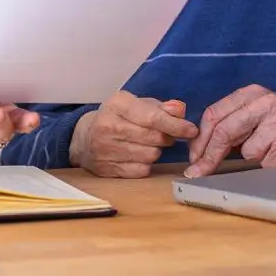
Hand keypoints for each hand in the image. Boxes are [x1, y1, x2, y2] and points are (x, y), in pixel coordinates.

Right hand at [69, 90, 197, 177]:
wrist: (83, 137)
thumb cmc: (116, 117)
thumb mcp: (136, 104)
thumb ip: (161, 107)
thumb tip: (180, 110)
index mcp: (117, 104)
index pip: (152, 117)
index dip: (176, 125)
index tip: (192, 130)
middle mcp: (108, 126)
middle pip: (154, 138)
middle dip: (167, 138)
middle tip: (165, 135)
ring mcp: (105, 149)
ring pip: (150, 155)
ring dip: (156, 151)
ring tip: (148, 144)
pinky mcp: (106, 169)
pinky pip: (141, 171)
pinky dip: (146, 164)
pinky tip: (138, 155)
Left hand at [185, 85, 275, 177]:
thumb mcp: (255, 119)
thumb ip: (230, 126)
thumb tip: (198, 151)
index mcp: (251, 93)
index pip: (214, 114)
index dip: (199, 139)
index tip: (193, 158)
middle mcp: (264, 100)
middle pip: (224, 131)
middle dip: (209, 156)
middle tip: (199, 173)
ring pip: (247, 151)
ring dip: (254, 159)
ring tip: (270, 151)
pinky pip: (266, 162)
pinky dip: (271, 166)